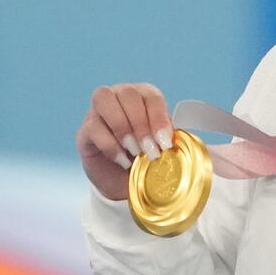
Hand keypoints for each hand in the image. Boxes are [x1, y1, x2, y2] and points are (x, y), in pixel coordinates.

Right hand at [76, 83, 174, 200]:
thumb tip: (190, 144)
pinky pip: (93, 126)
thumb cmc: (146, 158)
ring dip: (123, 127)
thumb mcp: (162, 147)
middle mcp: (118, 95)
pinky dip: (110, 145)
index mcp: (142, 95)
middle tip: (150, 150)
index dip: (158, 118)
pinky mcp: (84, 130)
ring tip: (135, 152)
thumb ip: (171, 139)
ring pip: (104, 98)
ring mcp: (97, 110)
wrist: (122, 181)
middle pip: (128, 93)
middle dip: (141, 124)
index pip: (150, 95)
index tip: (165, 143)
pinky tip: (123, 161)